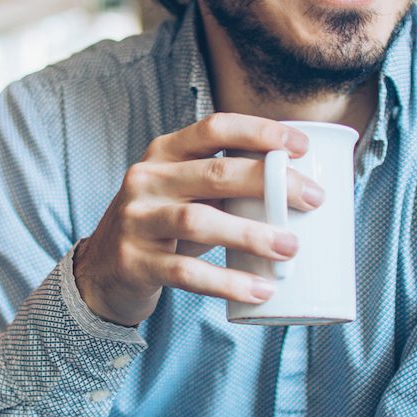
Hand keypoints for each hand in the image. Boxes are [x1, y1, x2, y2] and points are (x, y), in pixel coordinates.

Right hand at [73, 113, 323, 325]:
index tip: (301, 146)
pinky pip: (187, 274)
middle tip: (314, 199)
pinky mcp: (135, 263)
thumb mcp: (185, 191)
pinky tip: (260, 289)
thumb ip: (226, 182)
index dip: (260, 132)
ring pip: (200, 222)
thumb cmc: (163, 225)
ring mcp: (137, 220)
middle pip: (215, 173)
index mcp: (164, 152)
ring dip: (251, 234)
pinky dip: (227, 282)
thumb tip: (298, 185)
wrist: (101, 270)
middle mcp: (147, 179)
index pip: (215, 127)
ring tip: (290, 247)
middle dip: (270, 184)